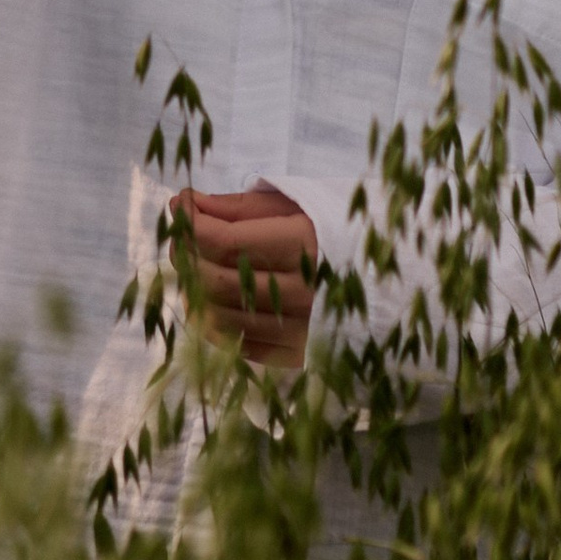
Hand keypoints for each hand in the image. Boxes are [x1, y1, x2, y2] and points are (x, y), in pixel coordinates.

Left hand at [173, 183, 320, 369]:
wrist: (379, 280)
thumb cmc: (331, 232)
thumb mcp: (290, 206)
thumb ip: (236, 207)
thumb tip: (184, 204)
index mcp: (302, 248)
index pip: (222, 241)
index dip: (190, 222)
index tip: (181, 205)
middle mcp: (299, 294)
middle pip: (213, 280)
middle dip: (186, 253)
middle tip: (183, 235)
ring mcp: (296, 330)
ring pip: (216, 317)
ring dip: (193, 289)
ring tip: (196, 265)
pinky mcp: (292, 355)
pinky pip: (232, 343)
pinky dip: (211, 320)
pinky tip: (213, 297)